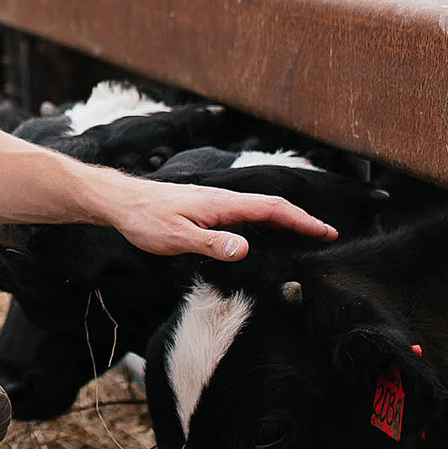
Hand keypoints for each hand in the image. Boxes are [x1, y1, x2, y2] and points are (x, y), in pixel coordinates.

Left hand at [102, 176, 338, 261]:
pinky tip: (264, 236)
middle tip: (325, 236)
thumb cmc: (146, 219)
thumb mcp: (177, 238)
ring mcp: (216, 203)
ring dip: (285, 221)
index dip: (301, 220)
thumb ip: (212, 244)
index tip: (325, 231)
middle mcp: (224, 200)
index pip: (272, 209)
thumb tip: (245, 248)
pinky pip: (245, 214)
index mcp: (223, 204)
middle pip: (273, 207)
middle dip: (302, 220)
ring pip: (259, 210)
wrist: (122, 203)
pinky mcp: (207, 209)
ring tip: (305, 236)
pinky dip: (264, 223)